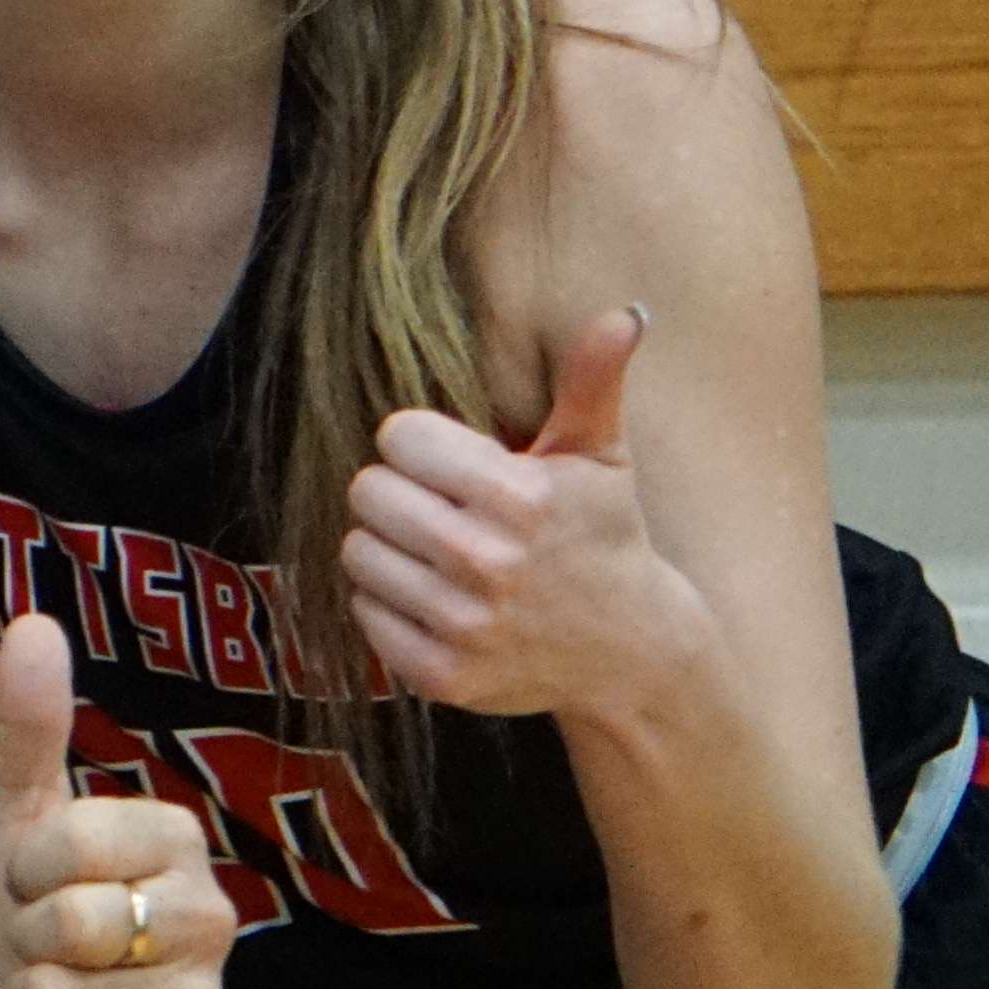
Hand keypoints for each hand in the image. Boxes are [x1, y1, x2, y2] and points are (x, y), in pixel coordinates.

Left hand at [0, 611, 230, 988]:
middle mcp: (211, 921)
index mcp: (178, 842)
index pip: (76, 841)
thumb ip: (29, 724)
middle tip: (47, 939)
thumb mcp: (15, 812)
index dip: (27, 864)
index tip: (33, 877)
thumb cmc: (27, 905)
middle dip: (30, 934)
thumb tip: (35, 622)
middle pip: (79, 922)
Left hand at [348, 302, 698, 721]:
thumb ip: (593, 381)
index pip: (398, 437)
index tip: (460, 467)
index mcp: (521, 498)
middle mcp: (489, 562)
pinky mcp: (441, 675)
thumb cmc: (603, 537)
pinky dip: (389, 605)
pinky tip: (439, 601)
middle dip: (401, 494)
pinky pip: (363, 611)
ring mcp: (464, 625)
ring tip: (443, 556)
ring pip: (356, 551)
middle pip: (366, 491)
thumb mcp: (602, 457)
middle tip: (447, 512)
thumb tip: (624, 312)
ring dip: (390, 549)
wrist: (632, 653)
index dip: (424, 447)